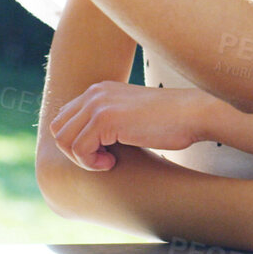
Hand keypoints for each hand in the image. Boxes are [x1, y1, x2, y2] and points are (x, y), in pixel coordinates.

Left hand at [49, 81, 214, 169]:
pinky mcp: (105, 119)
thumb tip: (88, 145)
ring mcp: (98, 104)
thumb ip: (109, 123)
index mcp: (99, 90)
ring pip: (64, 140)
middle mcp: (95, 93)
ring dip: (82, 158)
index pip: (65, 119)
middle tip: (101, 160)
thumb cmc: (171, 122)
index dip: (76, 142)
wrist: (194, 114)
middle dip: (74, 152)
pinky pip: (79, 149)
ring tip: (107, 161)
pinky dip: (92, 163)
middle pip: (59, 129)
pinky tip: (112, 162)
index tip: (101, 152)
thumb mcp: (131, 117)